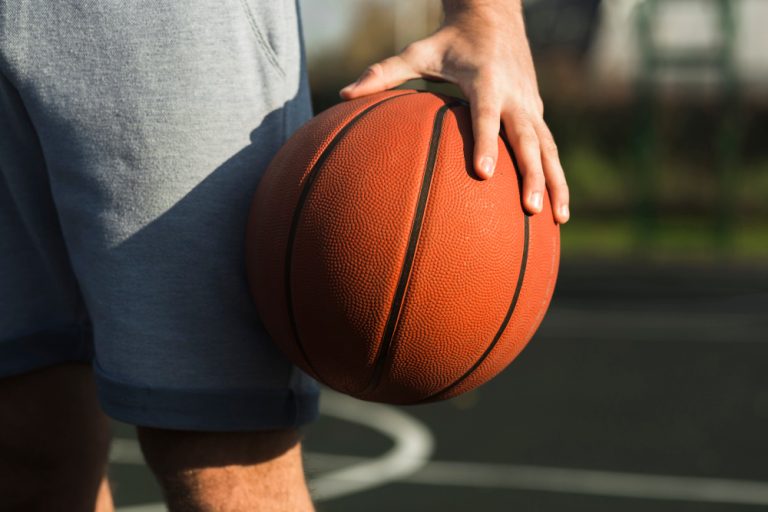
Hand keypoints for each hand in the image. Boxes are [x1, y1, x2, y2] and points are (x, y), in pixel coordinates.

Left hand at [340, 0, 569, 223]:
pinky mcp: (537, 112)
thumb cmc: (451, 38)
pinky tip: (556, 208)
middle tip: (531, 208)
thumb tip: (343, 95)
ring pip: (549, 147)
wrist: (496, 14)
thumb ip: (384, 73)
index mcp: (486, 79)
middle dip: (533, 174)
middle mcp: (514, 94)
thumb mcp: (418, 51)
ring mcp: (530, 104)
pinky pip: (550, 147)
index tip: (483, 173)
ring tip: (559, 219)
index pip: (486, 115)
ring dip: (556, 182)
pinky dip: (557, 175)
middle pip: (528, 139)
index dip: (486, 141)